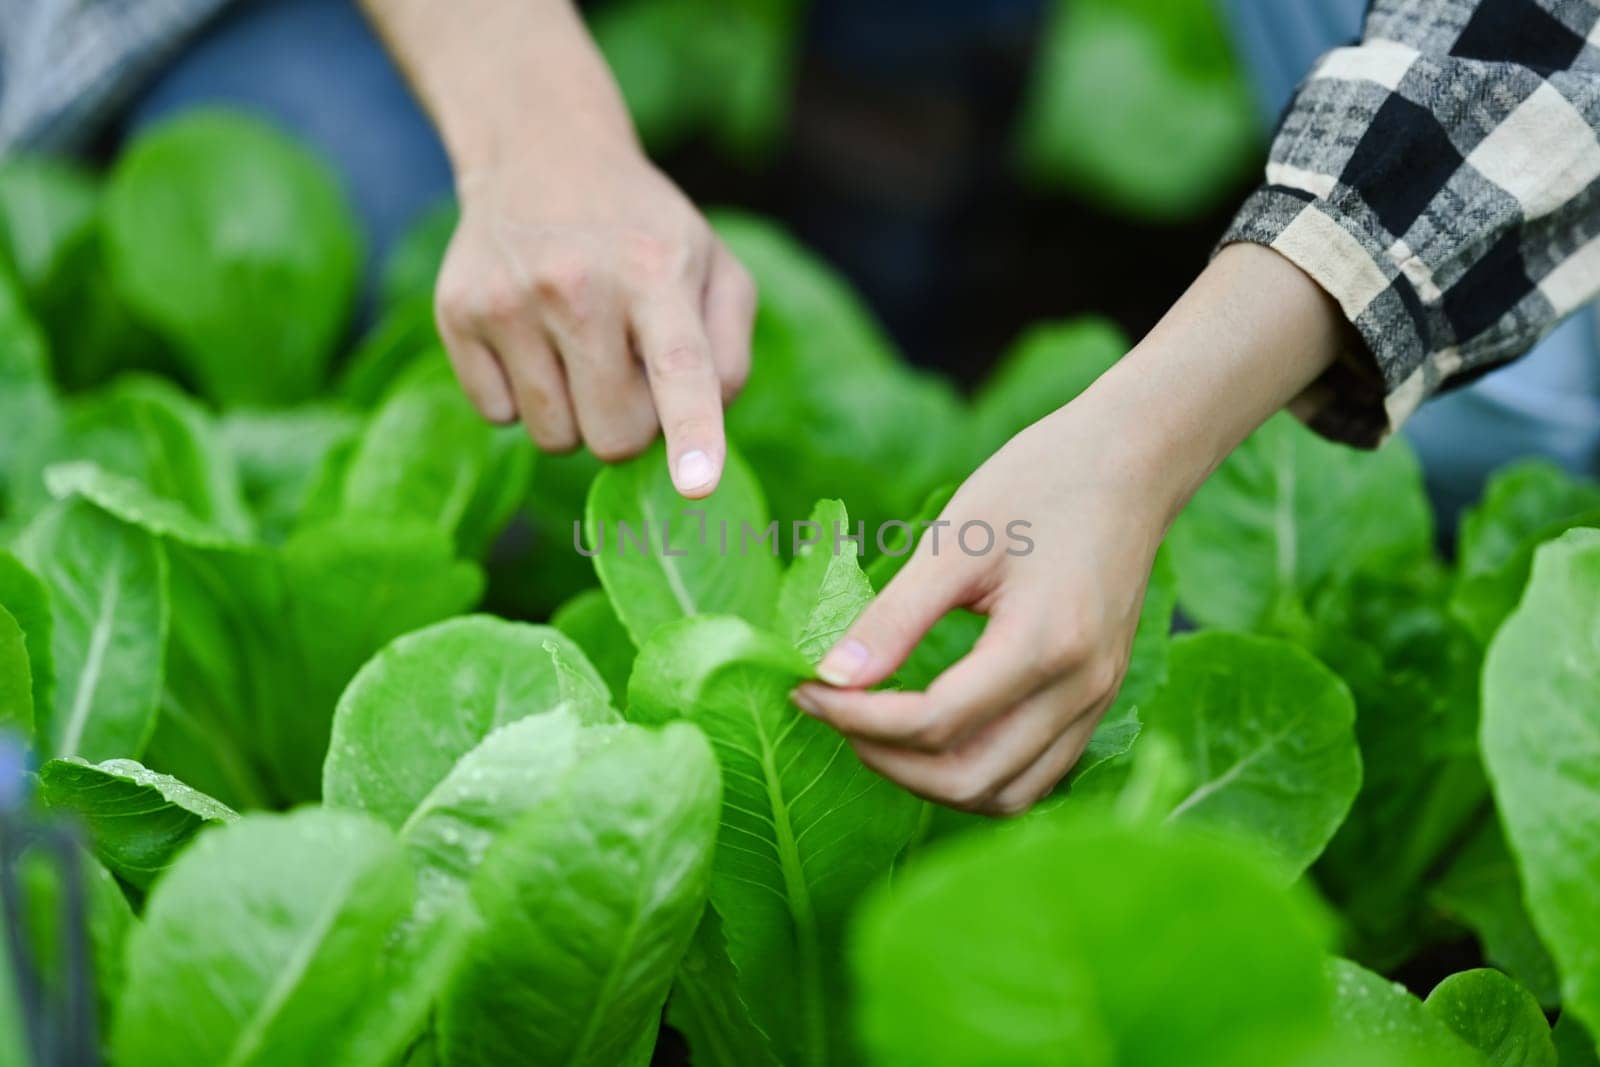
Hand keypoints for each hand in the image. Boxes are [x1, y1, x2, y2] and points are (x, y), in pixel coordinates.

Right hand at [362, 0, 755, 497]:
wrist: (540, 151)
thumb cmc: (644, 231)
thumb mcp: (713, 264)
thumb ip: (730, 349)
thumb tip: (703, 421)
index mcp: (656, 271)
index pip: (680, 366)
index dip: (691, 434)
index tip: (696, 486)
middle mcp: (577, 284)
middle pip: (614, 437)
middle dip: (630, 425)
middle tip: (626, 366)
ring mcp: (509, 301)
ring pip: (554, 438)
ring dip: (575, 412)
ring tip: (577, 344)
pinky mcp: (457, 314)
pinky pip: (499, 418)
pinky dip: (520, 395)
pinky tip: (531, 336)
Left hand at [791, 407, 1164, 814]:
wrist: (1133, 462)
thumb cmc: (1042, 482)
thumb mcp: (955, 539)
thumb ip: (893, 616)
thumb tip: (829, 676)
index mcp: (1046, 644)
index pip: (935, 722)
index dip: (857, 718)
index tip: (805, 688)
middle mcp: (1080, 689)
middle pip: (968, 779)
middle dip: (885, 760)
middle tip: (833, 712)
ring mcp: (1095, 701)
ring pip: (1004, 794)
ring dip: (929, 782)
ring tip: (875, 733)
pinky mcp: (1096, 699)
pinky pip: (1033, 774)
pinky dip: (976, 774)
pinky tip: (931, 738)